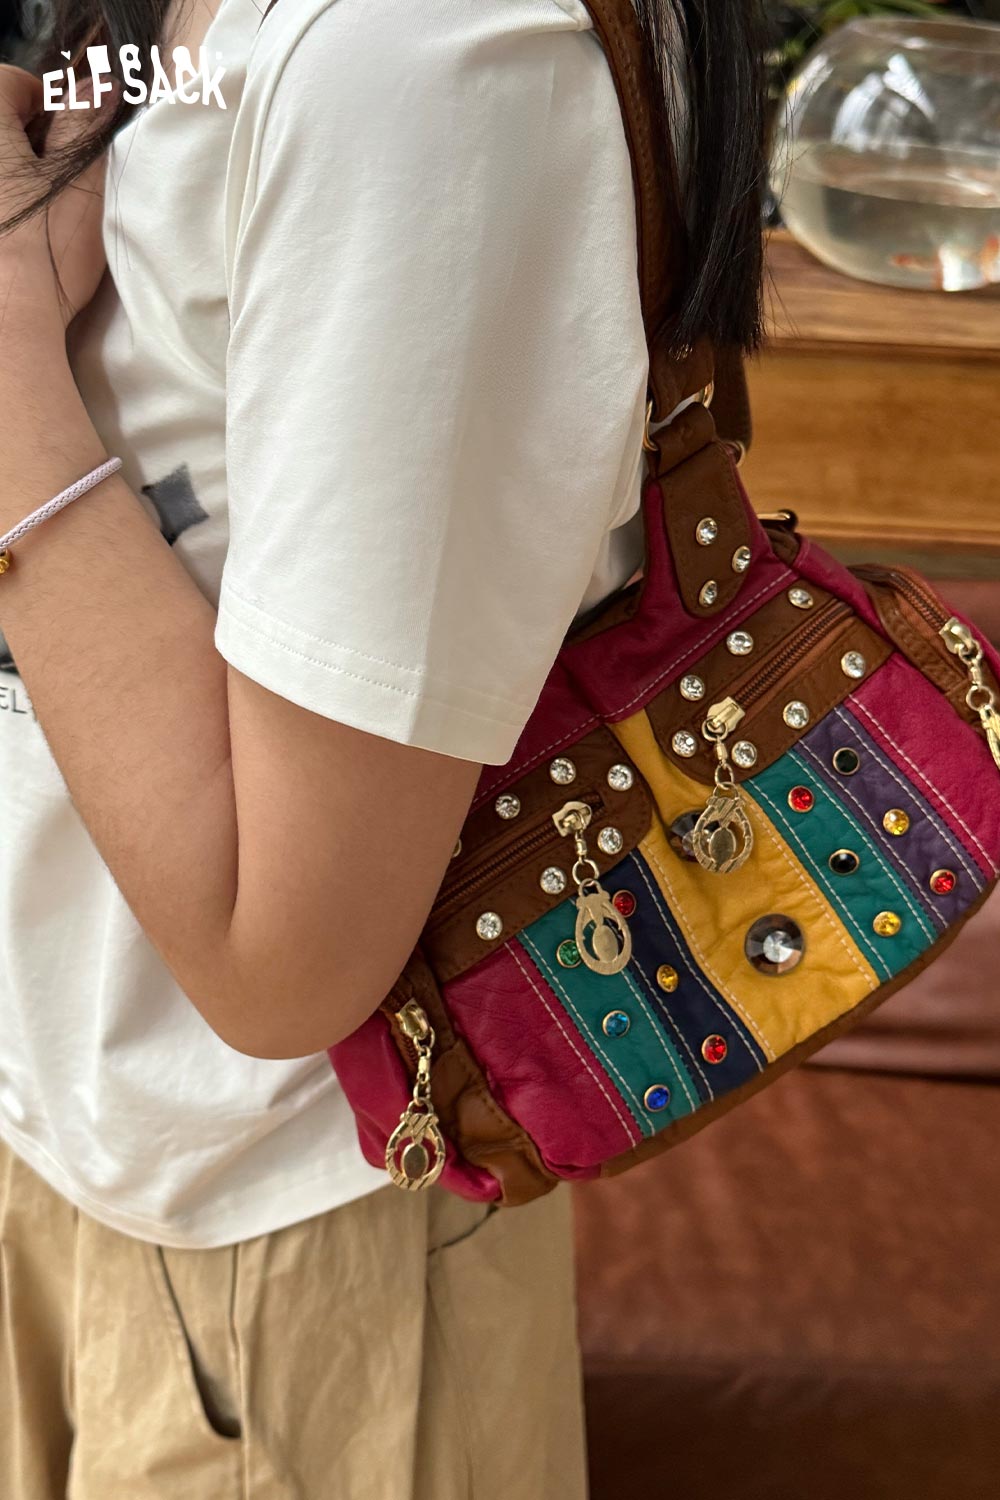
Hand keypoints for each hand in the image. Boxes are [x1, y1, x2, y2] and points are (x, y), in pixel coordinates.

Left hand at [0, 64, 109, 337]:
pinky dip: (2, 215)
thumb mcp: (80, 181)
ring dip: (7, 184)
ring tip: (29, 224)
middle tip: (52, 191)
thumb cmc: (44, 248)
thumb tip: (99, 85)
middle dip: (20, 147)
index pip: (12, 82)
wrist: (2, 326)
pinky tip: (6, 245)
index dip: (47, 109)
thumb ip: (85, 124)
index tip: (66, 148)